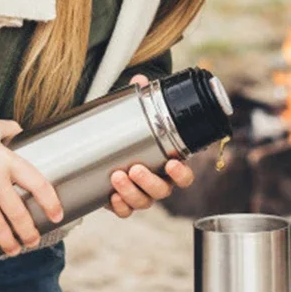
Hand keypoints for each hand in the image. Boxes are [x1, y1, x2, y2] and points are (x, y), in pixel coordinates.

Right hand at [0, 118, 62, 259]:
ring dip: (9, 242)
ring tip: (15, 250)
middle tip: (33, 241)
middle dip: (28, 232)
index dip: (51, 203)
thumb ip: (9, 129)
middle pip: (18, 213)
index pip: (38, 184)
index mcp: (7, 159)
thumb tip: (21, 130)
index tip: (56, 216)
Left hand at [108, 74, 193, 217]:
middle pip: (163, 191)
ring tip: (117, 176)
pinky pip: (125, 212)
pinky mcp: (122, 202)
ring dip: (131, 192)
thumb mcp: (132, 116)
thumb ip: (138, 99)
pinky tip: (111, 197)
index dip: (181, 174)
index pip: (183, 176)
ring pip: (143, 202)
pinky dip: (120, 207)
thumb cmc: (130, 134)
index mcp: (168, 165)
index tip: (172, 162)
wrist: (106, 150)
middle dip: (149, 182)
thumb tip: (139, 79)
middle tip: (134, 168)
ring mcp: (140, 195)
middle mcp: (158, 183)